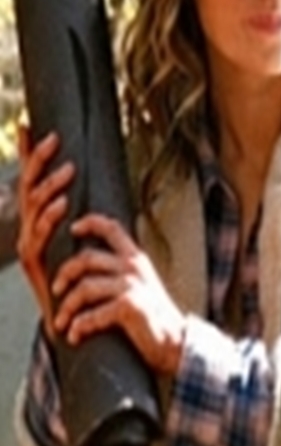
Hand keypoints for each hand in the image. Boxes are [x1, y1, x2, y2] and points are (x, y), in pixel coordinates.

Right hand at [17, 125, 74, 334]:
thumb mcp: (74, 239)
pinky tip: (63, 204)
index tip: (28, 124)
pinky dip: (50, 217)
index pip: (29, 180)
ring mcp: (27, 245)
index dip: (27, 153)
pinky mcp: (32, 263)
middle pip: (27, 187)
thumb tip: (91, 187)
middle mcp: (26, 228)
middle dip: (37, 160)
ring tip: (67, 171)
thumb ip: (76, 216)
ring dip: (50, 186)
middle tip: (54, 139)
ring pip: (32, 207)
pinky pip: (38, 235)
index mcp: (35, 219)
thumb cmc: (75, 278)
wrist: (65, 320)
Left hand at [51, 212, 184, 375]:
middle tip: (55, 290)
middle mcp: (134, 268)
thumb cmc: (154, 318)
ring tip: (60, 322)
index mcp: (136, 259)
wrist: (176, 343)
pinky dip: (79, 326)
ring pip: (85, 287)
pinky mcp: (129, 307)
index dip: (89, 223)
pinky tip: (75, 336)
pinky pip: (93, 314)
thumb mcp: (142, 285)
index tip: (72, 228)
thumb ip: (121, 271)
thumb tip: (89, 266)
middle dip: (65, 273)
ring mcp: (132, 286)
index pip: (111, 228)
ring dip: (67, 306)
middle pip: (86, 257)